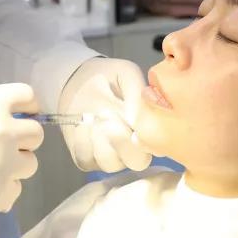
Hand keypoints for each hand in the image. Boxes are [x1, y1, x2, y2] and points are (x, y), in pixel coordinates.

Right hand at [0, 64, 43, 228]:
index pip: (28, 96)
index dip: (27, 106)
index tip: (21, 115)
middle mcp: (3, 131)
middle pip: (36, 134)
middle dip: (23, 140)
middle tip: (1, 147)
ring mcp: (3, 165)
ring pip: (30, 164)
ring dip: (14, 167)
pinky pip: (16, 191)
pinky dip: (2, 192)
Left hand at [59, 58, 151, 172]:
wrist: (78, 79)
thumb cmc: (108, 77)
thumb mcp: (126, 73)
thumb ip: (136, 92)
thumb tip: (136, 118)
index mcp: (151, 128)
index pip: (159, 144)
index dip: (147, 136)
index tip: (130, 118)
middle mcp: (135, 148)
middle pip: (137, 162)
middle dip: (122, 141)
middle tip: (107, 117)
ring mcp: (111, 157)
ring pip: (110, 164)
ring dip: (100, 139)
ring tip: (93, 118)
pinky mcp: (87, 159)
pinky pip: (86, 161)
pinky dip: (82, 142)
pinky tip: (82, 124)